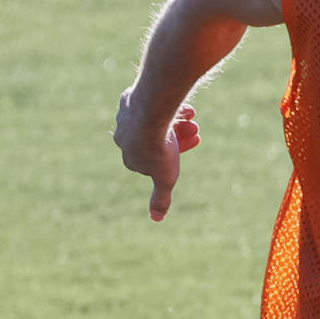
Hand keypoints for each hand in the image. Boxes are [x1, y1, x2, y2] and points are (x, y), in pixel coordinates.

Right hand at [114, 93, 200, 221]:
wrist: (150, 114)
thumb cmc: (158, 149)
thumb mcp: (164, 178)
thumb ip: (160, 197)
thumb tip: (156, 219)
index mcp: (129, 158)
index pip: (156, 158)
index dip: (176, 153)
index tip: (195, 142)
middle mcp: (123, 138)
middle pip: (157, 138)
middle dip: (180, 136)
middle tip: (196, 129)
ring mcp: (124, 118)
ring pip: (154, 120)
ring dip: (176, 121)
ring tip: (193, 117)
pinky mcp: (128, 99)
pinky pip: (148, 104)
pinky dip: (164, 106)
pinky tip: (182, 106)